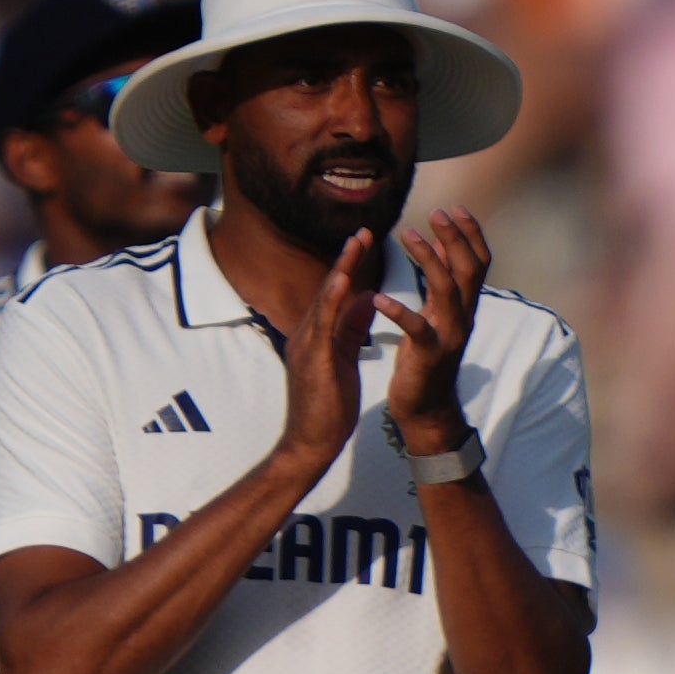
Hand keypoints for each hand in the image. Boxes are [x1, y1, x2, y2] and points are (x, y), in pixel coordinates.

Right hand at [278, 228, 380, 475]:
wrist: (311, 443)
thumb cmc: (327, 406)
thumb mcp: (344, 358)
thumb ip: (352, 328)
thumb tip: (368, 297)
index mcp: (317, 333)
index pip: (336, 293)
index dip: (351, 266)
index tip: (366, 241)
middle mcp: (308, 333)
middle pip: (329, 288)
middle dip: (347, 258)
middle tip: (365, 230)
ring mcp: (306, 344)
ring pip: (324, 300)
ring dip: (341, 270)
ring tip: (357, 244)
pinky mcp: (312, 359)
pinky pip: (322, 325)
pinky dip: (332, 300)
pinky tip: (343, 281)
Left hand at [386, 206, 489, 454]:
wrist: (426, 408)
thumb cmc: (426, 359)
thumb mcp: (436, 315)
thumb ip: (441, 281)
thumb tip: (439, 241)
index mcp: (464, 307)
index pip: (478, 262)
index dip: (471, 234)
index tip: (455, 208)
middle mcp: (463, 318)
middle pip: (470, 270)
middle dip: (456, 238)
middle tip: (436, 212)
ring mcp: (449, 337)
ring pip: (448, 291)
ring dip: (429, 261)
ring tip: (408, 235)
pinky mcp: (428, 356)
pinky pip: (417, 329)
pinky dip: (399, 312)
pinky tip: (378, 298)